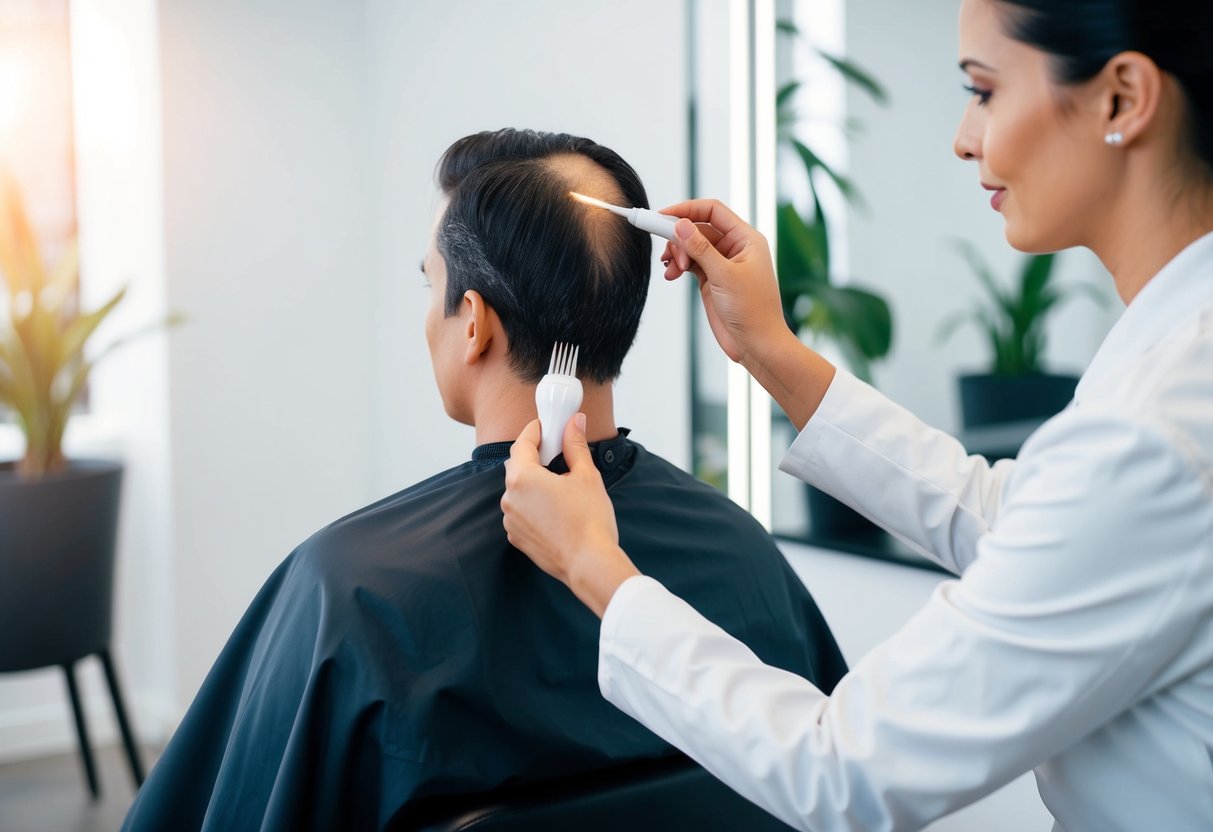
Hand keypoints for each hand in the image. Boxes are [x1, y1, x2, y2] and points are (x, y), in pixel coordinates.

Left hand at [502, 415, 640, 617]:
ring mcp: (510, 520)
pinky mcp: (517, 537)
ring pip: (518, 490)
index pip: (522, 443)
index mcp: (523, 478)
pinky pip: (521, 511)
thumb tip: (575, 422)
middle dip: (535, 456)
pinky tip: (556, 509)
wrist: (589, 564)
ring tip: (560, 485)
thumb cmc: (589, 521)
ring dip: (534, 482)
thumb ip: (575, 445)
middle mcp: (509, 498)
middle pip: (517, 466)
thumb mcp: (586, 475)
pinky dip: (533, 504)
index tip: (547, 425)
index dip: (535, 431)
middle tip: (557, 451)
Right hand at [658, 199, 790, 366]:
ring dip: (677, 253)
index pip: (713, 211)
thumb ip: (700, 248)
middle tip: (665, 252)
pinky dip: (678, 266)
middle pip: (699, 228)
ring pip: (692, 246)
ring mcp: (722, 263)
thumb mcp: (723, 276)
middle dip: (679, 237)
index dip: (687, 210)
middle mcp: (734, 247)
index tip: (662, 215)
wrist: (756, 344)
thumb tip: (680, 224)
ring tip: (671, 269)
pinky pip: (691, 263)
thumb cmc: (752, 311)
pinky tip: (671, 275)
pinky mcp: (712, 279)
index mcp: (745, 239)